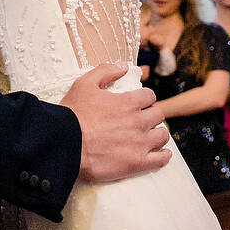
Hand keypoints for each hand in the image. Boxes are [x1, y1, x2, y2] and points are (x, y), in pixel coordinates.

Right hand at [60, 63, 170, 183]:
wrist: (65, 145)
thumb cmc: (73, 114)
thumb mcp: (84, 84)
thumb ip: (105, 71)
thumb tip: (123, 66)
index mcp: (128, 102)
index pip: (149, 96)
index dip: (145, 98)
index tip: (140, 103)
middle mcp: (138, 121)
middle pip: (158, 115)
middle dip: (152, 115)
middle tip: (144, 120)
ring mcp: (140, 143)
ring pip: (162, 135)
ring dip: (158, 133)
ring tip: (151, 136)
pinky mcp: (137, 163)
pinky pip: (161, 159)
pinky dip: (163, 156)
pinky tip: (161, 154)